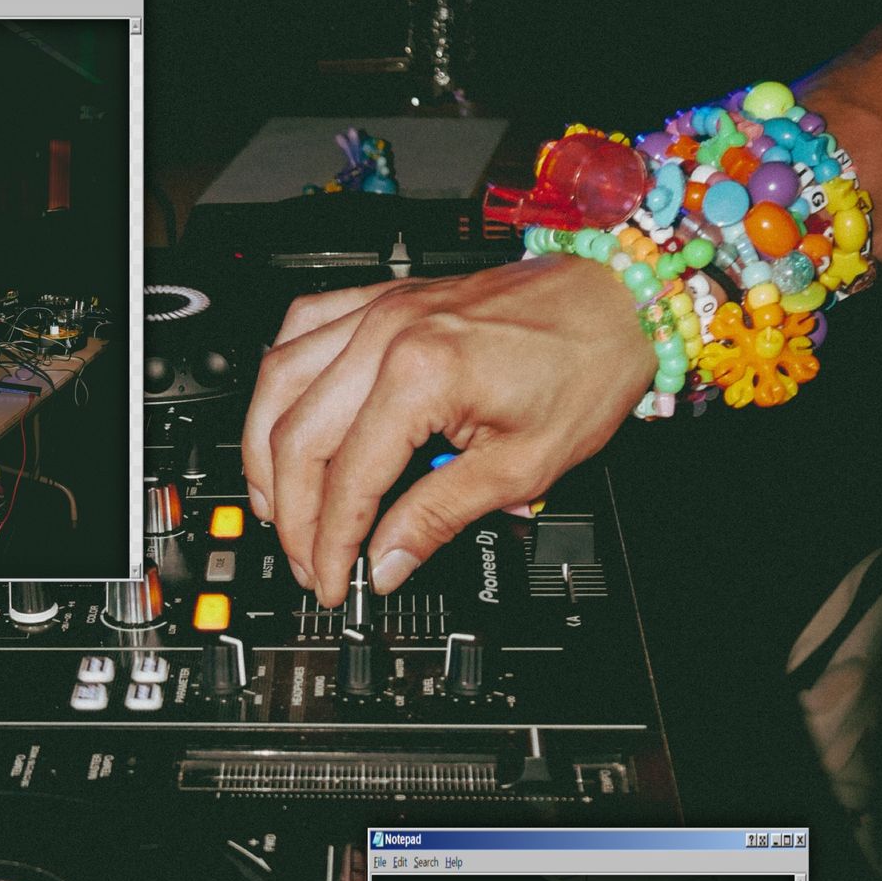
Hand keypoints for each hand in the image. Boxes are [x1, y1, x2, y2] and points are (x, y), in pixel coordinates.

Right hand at [241, 254, 653, 604]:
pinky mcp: (381, 299)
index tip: (333, 581)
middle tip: (309, 562)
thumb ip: (439, 517)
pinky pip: (299, 331)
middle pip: (297, 438)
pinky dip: (279, 383)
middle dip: (294, 517)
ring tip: (278, 506)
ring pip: (279, 385)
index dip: (331, 544)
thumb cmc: (584, 365)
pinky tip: (284, 419)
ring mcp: (378, 309)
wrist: (616, 301)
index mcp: (423, 372)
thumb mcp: (521, 466)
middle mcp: (387, 332)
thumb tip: (386, 563)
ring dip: (266, 454)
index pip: (347, 479)